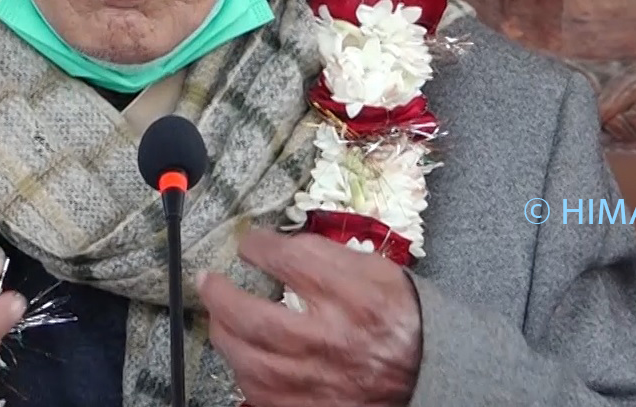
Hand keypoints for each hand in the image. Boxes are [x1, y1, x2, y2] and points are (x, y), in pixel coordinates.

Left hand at [198, 228, 420, 406]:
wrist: (427, 372)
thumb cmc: (398, 317)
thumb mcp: (375, 269)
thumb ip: (327, 253)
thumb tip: (278, 243)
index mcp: (353, 299)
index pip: (289, 263)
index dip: (258, 248)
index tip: (247, 243)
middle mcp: (332, 342)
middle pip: (255, 320)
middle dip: (221, 297)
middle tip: (207, 281)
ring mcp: (318, 382)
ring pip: (250, 364)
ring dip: (225, 337)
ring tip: (219, 319)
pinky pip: (260, 396)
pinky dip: (244, 374)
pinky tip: (242, 357)